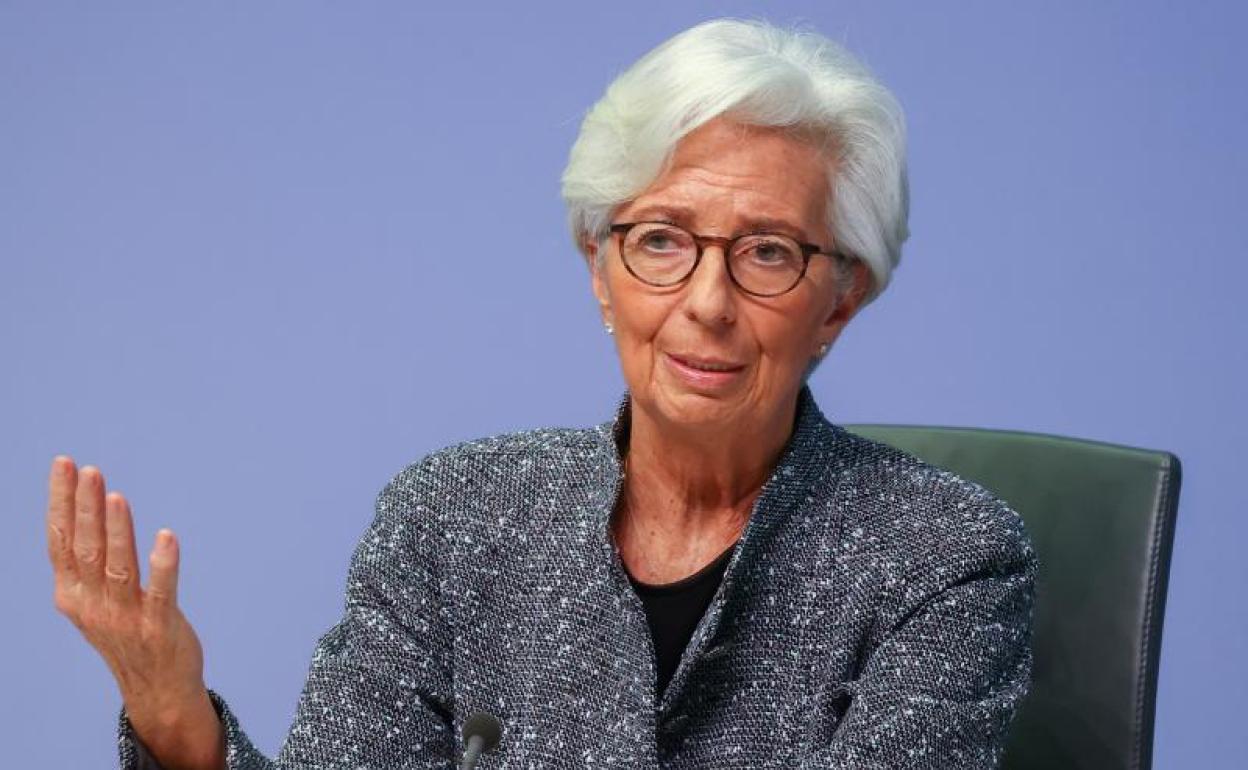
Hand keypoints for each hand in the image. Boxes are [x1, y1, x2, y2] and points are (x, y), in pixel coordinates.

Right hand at [45, 455, 224, 769]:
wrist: (156, 689)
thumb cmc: (127, 633)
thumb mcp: (95, 600)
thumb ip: (86, 565)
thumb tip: (83, 511)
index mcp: (72, 595)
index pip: (60, 541)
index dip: (61, 502)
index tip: (64, 464)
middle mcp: (92, 606)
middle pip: (85, 549)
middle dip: (85, 508)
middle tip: (89, 470)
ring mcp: (124, 618)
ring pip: (117, 568)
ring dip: (117, 532)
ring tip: (117, 497)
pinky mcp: (159, 627)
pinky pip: (161, 592)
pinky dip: (163, 564)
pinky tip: (167, 536)